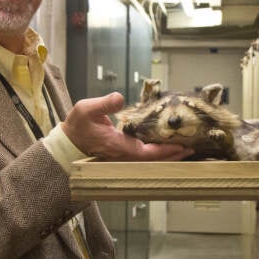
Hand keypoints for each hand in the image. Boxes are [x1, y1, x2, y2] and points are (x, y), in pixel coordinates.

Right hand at [62, 92, 193, 160]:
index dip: (164, 150)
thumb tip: (120, 98)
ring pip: (150, 160)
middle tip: (191, 149)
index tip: (180, 146)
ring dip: (167, 155)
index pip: (146, 152)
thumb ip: (104, 103)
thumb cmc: (77, 126)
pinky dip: (158, 153)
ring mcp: (123, 156)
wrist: (67, 142)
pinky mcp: (123, 154)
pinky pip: (145, 156)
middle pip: (153, 160)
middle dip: (172, 155)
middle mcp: (123, 155)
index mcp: (117, 146)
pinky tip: (167, 148)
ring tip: (184, 150)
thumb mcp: (86, 109)